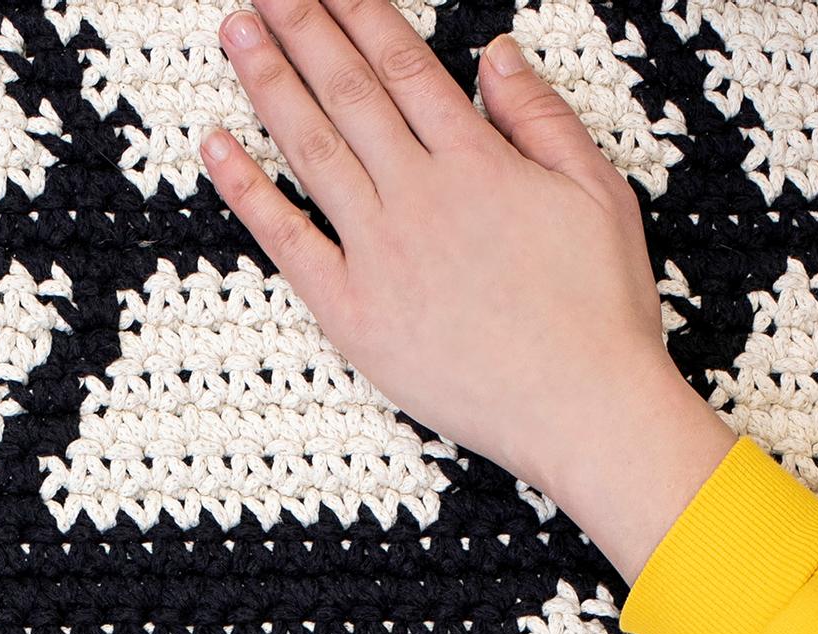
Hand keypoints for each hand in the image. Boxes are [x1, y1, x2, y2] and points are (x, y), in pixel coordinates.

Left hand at [201, 0, 733, 576]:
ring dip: (268, 84)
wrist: (584, 410)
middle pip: (347, 93)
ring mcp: (379, 254)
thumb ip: (538, 116)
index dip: (358, 13)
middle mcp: (419, 197)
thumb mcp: (597, 192)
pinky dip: (246, 191)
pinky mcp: (352, 314)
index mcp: (478, 161)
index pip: (402, 66)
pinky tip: (216, 145)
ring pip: (311, 149)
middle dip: (301, 29)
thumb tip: (493, 53)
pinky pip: (287, 241)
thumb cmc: (601, 312)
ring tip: (235, 32)